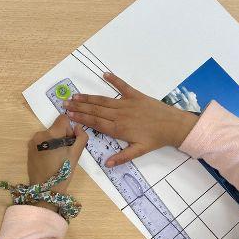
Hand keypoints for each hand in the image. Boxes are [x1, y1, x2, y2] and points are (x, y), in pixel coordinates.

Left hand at [27, 114, 88, 211]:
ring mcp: (32, 142)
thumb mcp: (77, 154)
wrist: (46, 188)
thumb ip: (81, 137)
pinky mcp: (29, 149)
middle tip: (64, 153)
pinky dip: (46, 147)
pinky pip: (41, 142)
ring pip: (48, 135)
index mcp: (51, 133)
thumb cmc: (63, 171)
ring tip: (56, 158)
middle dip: (62, 137)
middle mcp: (40, 134)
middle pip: (56, 128)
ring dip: (54, 142)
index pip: (63, 119)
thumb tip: (78, 127)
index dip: (69, 129)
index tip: (69, 142)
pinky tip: (48, 160)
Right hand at [63, 72, 198, 167]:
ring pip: (104, 100)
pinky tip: (105, 74)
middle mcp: (120, 115)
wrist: (174, 126)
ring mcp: (127, 104)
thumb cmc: (155, 139)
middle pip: (95, 110)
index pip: (96, 123)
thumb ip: (122, 157)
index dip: (81, 118)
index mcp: (119, 129)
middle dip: (79, 107)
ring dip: (89, 97)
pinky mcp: (136, 95)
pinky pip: (123, 86)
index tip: (69, 115)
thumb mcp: (139, 151)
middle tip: (65, 103)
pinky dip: (114, 79)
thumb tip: (107, 164)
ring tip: (76, 95)